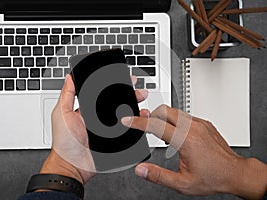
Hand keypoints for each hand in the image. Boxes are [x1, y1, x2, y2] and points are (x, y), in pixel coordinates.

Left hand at [41, 75, 148, 183]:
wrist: (72, 167)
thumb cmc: (64, 143)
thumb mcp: (61, 114)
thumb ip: (66, 95)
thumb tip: (70, 77)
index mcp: (87, 110)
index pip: (103, 93)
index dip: (114, 85)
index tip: (123, 79)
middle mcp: (99, 118)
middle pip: (118, 103)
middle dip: (130, 94)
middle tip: (138, 91)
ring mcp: (108, 130)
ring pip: (125, 116)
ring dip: (135, 108)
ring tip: (141, 102)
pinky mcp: (114, 141)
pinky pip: (128, 131)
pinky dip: (136, 125)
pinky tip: (141, 119)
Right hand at [121, 104, 266, 198]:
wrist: (235, 173)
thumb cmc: (213, 177)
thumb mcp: (182, 183)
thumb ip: (158, 176)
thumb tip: (141, 170)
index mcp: (186, 140)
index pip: (156, 125)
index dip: (138, 122)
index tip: (128, 120)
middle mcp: (193, 128)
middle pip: (165, 110)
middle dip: (151, 115)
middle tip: (144, 125)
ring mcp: (200, 124)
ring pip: (175, 112)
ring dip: (163, 118)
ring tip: (161, 134)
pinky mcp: (204, 124)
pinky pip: (185, 116)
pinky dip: (175, 121)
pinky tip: (176, 134)